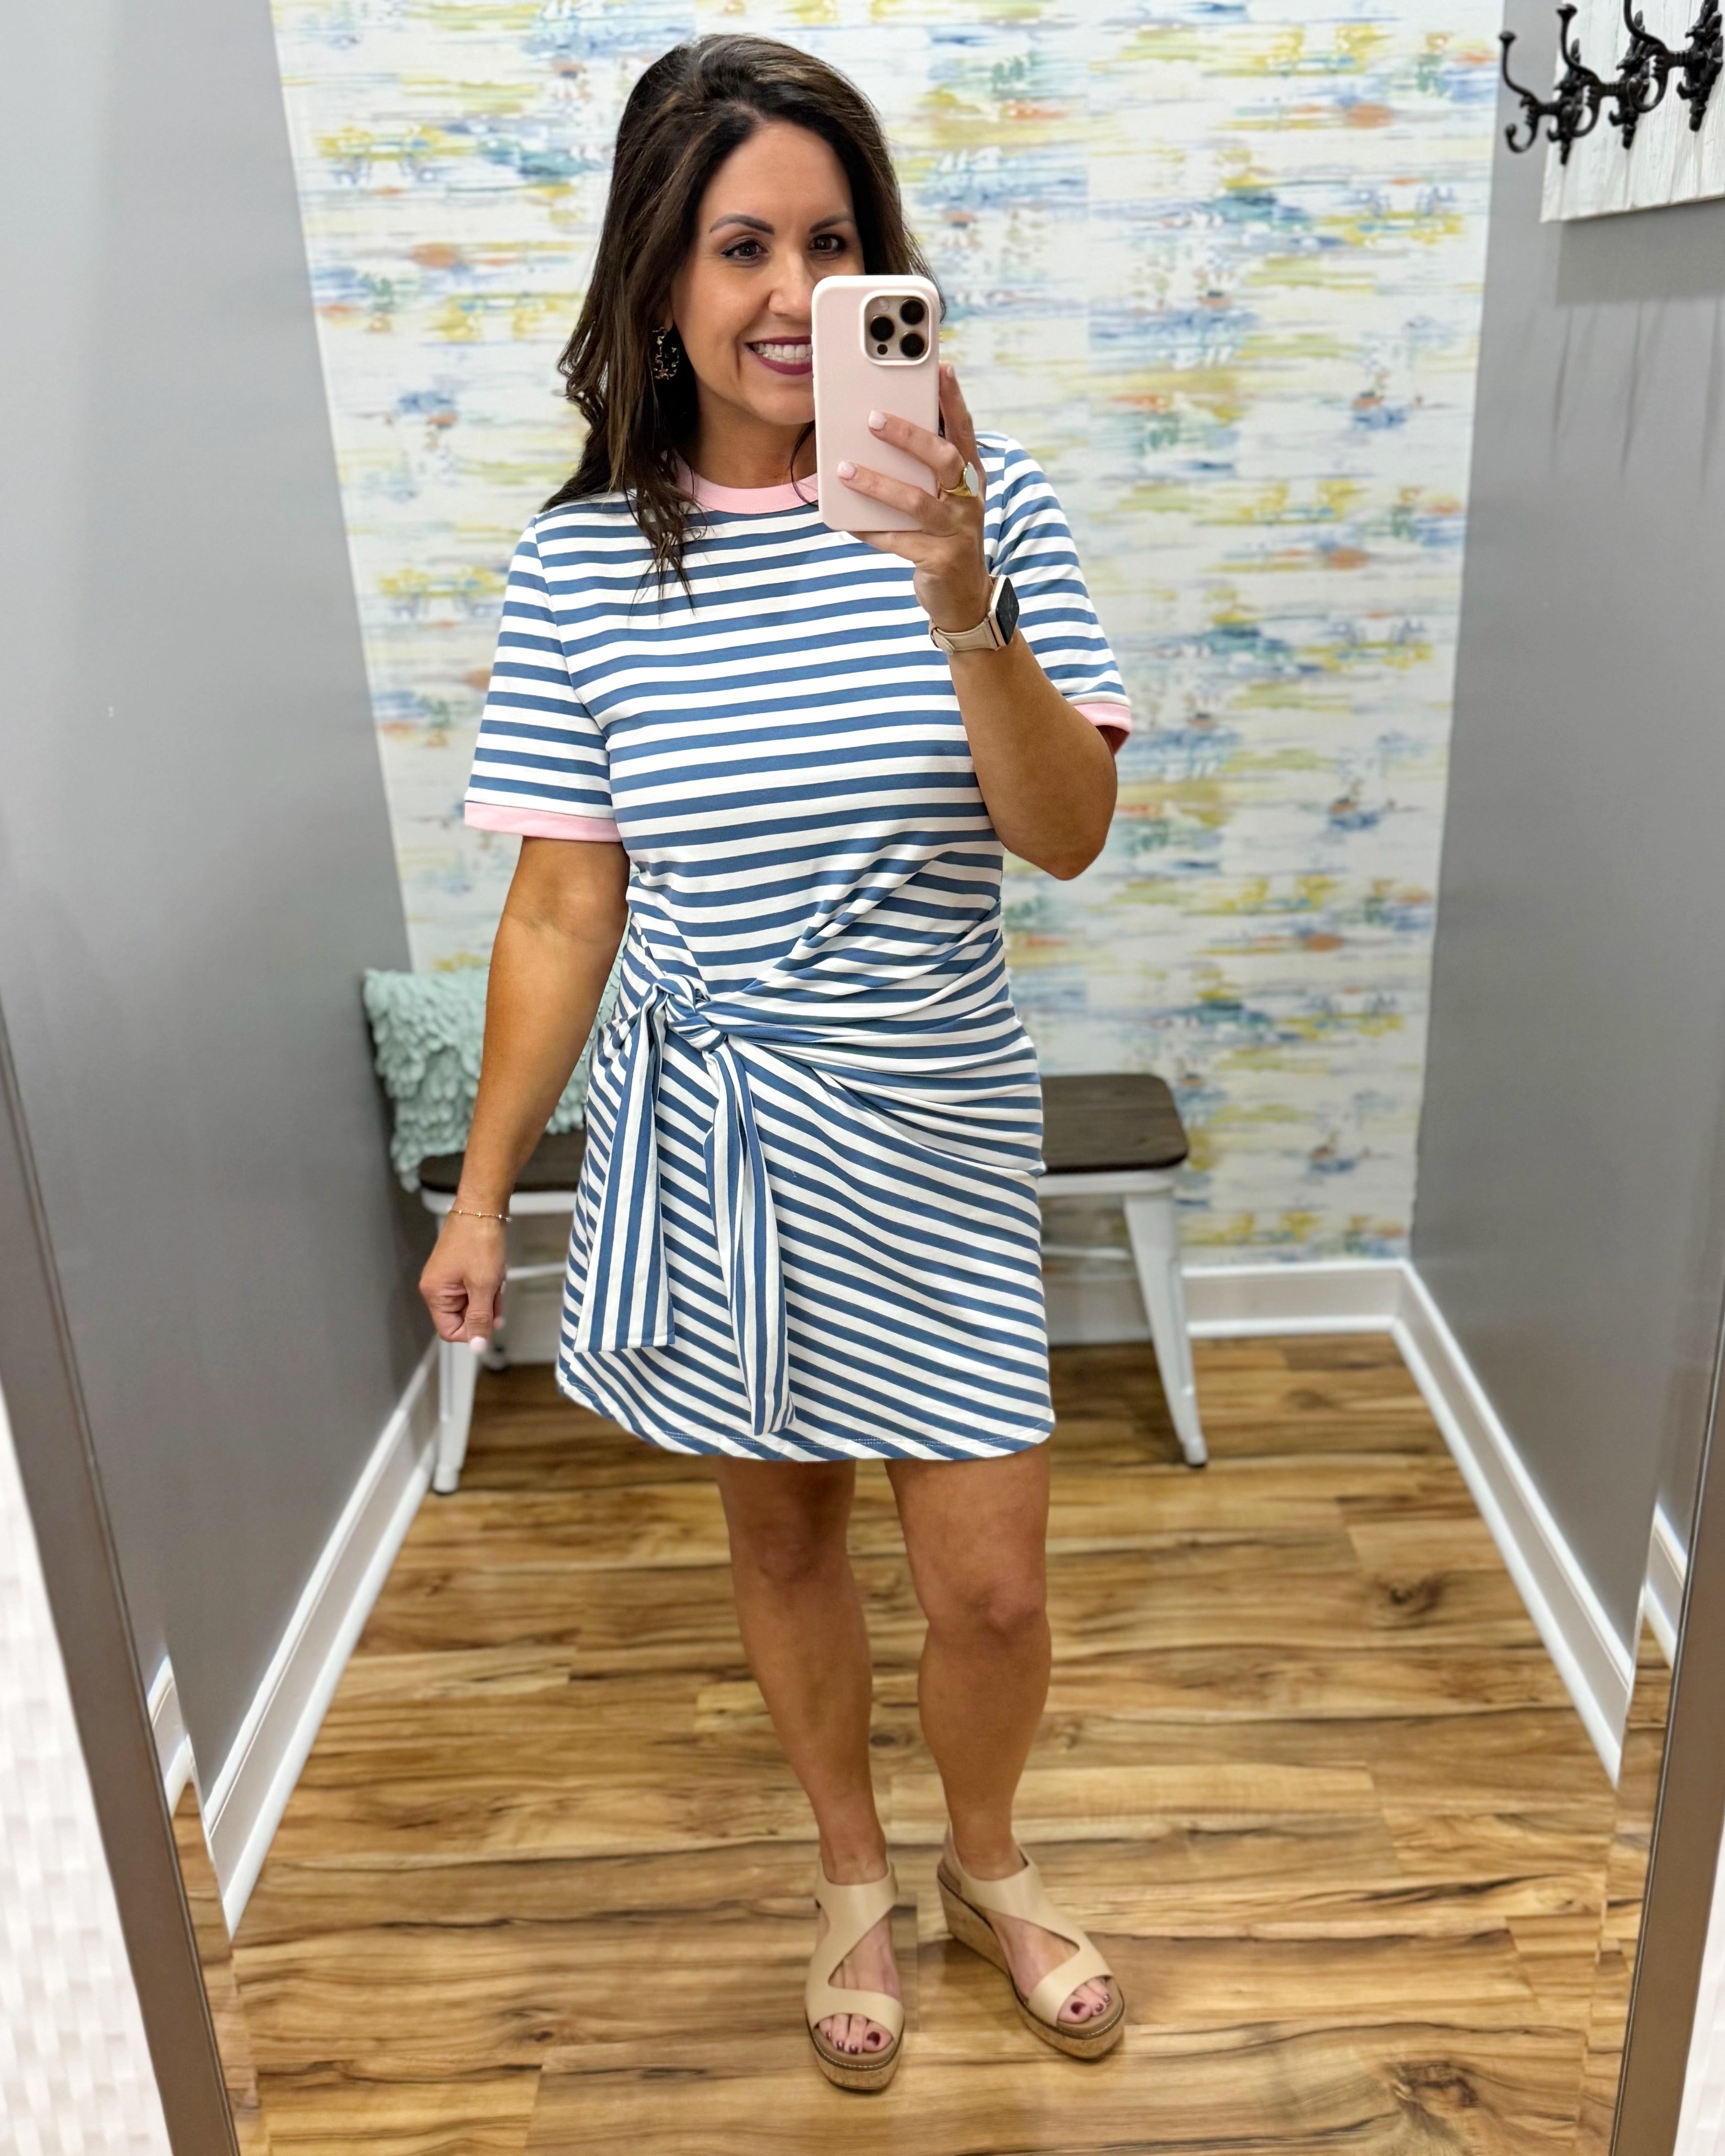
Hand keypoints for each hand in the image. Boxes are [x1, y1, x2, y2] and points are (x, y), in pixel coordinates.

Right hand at [419, 1213, 506, 1343]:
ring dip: (490, 1293)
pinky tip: (495, 1268)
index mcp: (435, 1293)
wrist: (483, 1206)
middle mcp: (437, 1286)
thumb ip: (480, 1318)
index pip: (450, 1331)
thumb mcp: (483, 1285)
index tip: (491, 1320)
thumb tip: (478, 1346)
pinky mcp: (460, 1268)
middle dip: (485, 1307)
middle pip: (463, 1317)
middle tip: (496, 1289)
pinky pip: (476, 1287)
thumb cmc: (479, 1240)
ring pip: (473, 1302)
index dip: (473, 1331)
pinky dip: (489, 1282)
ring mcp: (448, 1277)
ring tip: (496, 1274)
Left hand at [837, 364, 991, 635]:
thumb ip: (924, 470)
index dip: (954, 400)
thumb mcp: (944, 499)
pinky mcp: (938, 560)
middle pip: (943, 459)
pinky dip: (870, 531)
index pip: (964, 431)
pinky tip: (846, 522)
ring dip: (878, 483)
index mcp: (970, 478)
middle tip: (874, 418)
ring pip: (916, 501)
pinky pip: (897, 541)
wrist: (963, 598)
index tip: (942, 368)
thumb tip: (880, 433)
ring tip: (845, 470)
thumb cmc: (946, 537)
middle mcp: (968, 500)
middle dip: (909, 435)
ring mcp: (956, 531)